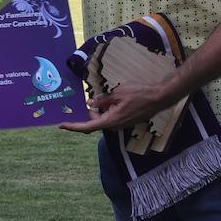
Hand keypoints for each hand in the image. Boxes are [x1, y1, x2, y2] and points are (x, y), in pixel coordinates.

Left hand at [60, 77, 176, 133]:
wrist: (158, 98)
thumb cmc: (139, 94)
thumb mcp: (117, 93)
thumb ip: (102, 100)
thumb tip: (90, 103)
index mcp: (111, 120)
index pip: (88, 127)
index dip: (73, 127)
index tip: (61, 125)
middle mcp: (114, 126)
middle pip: (95, 122)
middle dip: (90, 112)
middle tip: (89, 100)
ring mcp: (120, 125)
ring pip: (103, 119)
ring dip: (100, 110)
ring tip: (104, 97)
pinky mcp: (125, 121)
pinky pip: (111, 117)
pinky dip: (107, 110)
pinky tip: (111, 100)